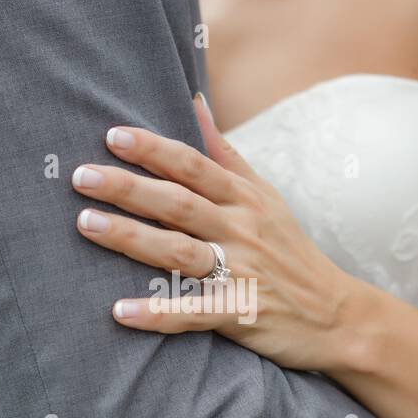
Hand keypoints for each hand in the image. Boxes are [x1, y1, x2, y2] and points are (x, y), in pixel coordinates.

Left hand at [72, 94, 363, 370]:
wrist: (337, 316)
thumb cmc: (290, 252)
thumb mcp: (265, 197)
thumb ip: (225, 154)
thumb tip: (193, 101)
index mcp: (245, 199)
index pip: (194, 166)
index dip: (154, 150)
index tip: (112, 136)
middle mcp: (242, 231)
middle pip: (178, 203)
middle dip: (128, 187)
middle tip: (81, 176)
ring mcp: (241, 273)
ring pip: (178, 251)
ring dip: (131, 238)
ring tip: (86, 224)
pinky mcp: (239, 314)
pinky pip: (192, 313)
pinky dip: (157, 313)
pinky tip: (120, 311)